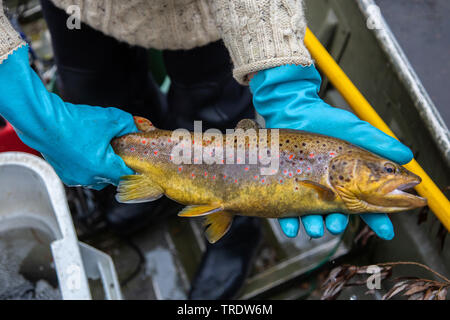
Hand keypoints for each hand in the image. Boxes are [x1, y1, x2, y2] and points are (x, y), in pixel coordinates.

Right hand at [0, 45, 137, 188]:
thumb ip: (128, 124)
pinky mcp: (64, 175)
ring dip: (101, 168)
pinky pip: (82, 175)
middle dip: (116, 167)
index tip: (137, 162)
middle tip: (119, 154)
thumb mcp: (110, 119)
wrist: (44, 122)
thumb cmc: (75, 122)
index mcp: (102, 168)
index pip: (125, 175)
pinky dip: (87, 167)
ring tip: (102, 152)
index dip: (133, 167)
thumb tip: (137, 128)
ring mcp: (75, 178)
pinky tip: (87, 152)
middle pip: (111, 178)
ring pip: (96, 178)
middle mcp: (89, 178)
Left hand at [249, 64, 412, 239]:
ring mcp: (309, 189)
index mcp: (350, 180)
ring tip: (315, 229)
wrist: (295, 111)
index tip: (386, 232)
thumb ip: (378, 143)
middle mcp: (331, 188)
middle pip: (338, 215)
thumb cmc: (326, 121)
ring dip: (315, 227)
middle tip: (336, 225)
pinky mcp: (288, 188)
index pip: (369, 204)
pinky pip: (289, 211)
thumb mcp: (354, 130)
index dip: (378, 219)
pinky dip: (290, 223)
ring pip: (314, 217)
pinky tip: (292, 228)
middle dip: (337, 224)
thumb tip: (406, 156)